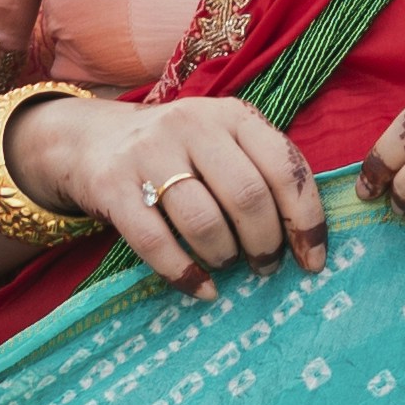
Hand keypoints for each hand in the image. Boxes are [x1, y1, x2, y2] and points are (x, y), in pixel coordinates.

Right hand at [10, 94, 321, 296]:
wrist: (91, 139)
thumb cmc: (178, 152)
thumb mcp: (223, 143)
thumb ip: (261, 172)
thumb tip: (307, 240)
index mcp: (232, 115)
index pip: (284, 167)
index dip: (306, 220)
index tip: (312, 260)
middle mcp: (192, 125)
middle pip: (247, 196)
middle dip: (265, 243)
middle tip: (265, 266)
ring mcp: (149, 153)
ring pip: (203, 220)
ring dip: (224, 255)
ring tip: (227, 264)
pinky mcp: (113, 185)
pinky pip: (155, 241)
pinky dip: (184, 273)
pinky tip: (201, 289)